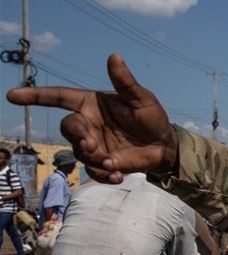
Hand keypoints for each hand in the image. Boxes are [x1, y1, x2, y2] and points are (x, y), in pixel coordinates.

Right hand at [6, 54, 176, 182]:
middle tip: (92, 146)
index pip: (58, 97)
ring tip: (114, 163)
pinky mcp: (103, 164)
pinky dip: (103, 176)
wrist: (164, 145)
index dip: (35, 96)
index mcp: (91, 104)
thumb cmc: (151, 117)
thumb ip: (125, 82)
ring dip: (93, 159)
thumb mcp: (141, 99)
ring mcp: (94, 145)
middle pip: (68, 128)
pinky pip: (93, 172)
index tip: (13, 96)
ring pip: (78, 153)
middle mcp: (88, 124)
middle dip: (77, 137)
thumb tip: (115, 57)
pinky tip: (119, 176)